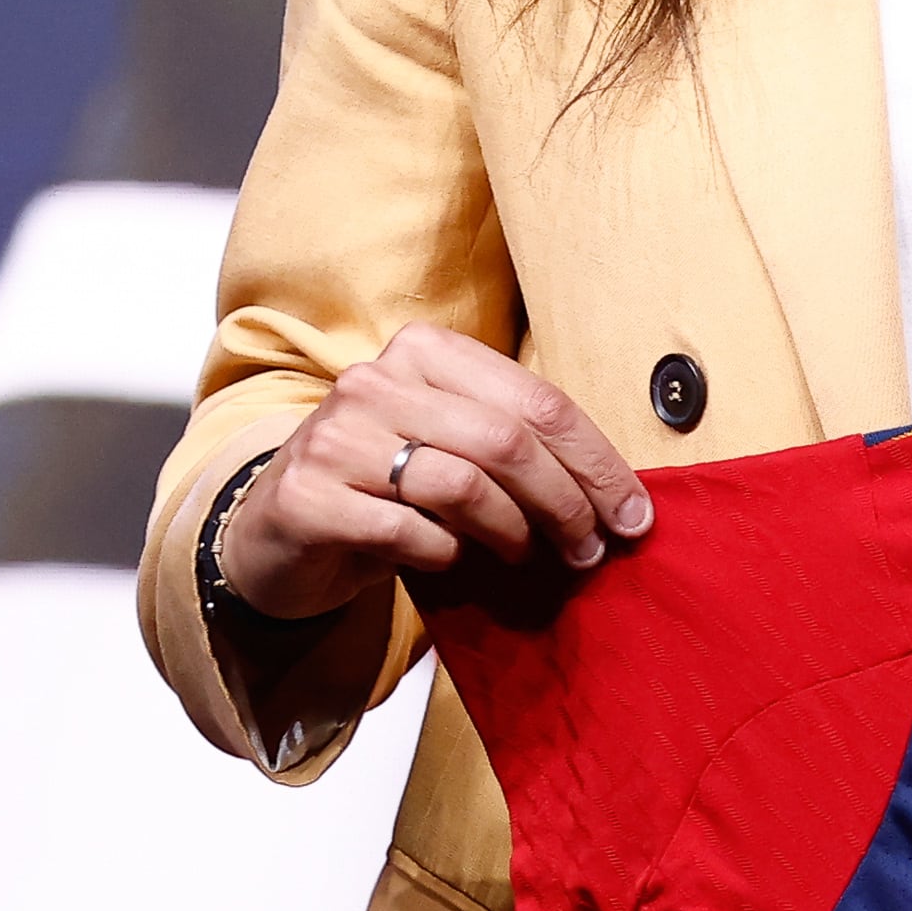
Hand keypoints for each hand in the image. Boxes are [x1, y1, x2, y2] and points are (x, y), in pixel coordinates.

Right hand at [216, 322, 652, 622]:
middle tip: (592, 550)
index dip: (596, 462)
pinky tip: (449, 559)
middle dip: (567, 502)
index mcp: (426, 351)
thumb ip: (517, 446)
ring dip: (513, 532)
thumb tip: (617, 497)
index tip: (634, 514)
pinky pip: (408, 531)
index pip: (538, 401)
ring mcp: (335, 436)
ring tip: (528, 556)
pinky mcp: (307, 496)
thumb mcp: (452, 447)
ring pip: (462, 484)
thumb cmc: (386, 486)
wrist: (277, 532)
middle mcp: (376, 381)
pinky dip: (445, 554)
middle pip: (506, 441)